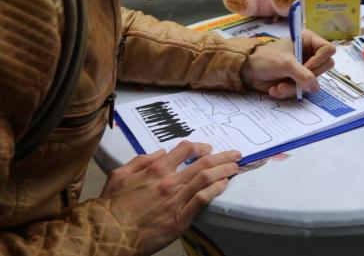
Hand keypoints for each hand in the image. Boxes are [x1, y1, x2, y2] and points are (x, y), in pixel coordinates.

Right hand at [101, 142, 239, 254]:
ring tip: (236, 167)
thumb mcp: (119, 175)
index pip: (184, 150)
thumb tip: (160, 152)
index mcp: (155, 169)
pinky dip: (216, 189)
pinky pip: (202, 199)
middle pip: (202, 163)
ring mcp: (176, 199)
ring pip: (206, 178)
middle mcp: (169, 181)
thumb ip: (141, 161)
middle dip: (222, 156)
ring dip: (224, 170)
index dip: (199, 147)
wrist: (109, 234)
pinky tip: (224, 184)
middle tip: (235, 154)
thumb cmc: (111, 207)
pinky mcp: (180, 218)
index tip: (208, 148)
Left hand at [241, 29, 335, 98]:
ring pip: (313, 83)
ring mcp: (305, 68)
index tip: (306, 66)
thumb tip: (315, 87)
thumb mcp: (285, 64)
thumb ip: (302, 74)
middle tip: (293, 76)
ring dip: (294, 87)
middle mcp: (310, 54)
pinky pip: (303, 90)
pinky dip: (288, 91)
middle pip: (325, 67)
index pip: (328, 50)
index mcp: (308, 40)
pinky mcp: (298, 81)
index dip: (320, 60)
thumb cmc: (265, 59)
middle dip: (307, 77)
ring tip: (279, 85)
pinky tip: (276, 88)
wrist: (248, 71)